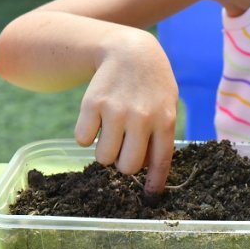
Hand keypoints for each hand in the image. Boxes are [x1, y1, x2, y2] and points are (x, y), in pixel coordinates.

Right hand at [74, 31, 177, 195]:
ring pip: (103, 157)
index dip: (153, 183)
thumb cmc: (152, 85)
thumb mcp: (167, 105)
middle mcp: (141, 117)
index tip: (149, 197)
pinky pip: (82, 139)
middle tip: (124, 150)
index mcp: (164, 119)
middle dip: (124, 165)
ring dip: (105, 152)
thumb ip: (160, 135)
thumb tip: (146, 170)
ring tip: (112, 133)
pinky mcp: (91, 105)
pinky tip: (97, 120)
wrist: (130, 51)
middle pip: (127, 166)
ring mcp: (115, 111)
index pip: (160, 161)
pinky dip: (86, 135)